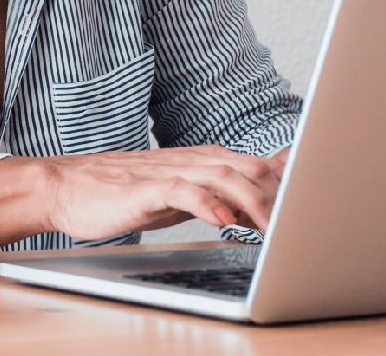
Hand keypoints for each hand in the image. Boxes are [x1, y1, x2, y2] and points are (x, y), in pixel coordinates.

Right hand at [42, 145, 283, 242]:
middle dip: (278, 192)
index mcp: (204, 160)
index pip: (256, 164)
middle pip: (248, 167)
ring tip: (272, 224)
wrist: (69, 186)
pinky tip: (221, 218)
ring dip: (251, 199)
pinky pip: (182, 191)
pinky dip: (206, 202)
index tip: (315, 198)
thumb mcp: (181, 192)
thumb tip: (256, 206)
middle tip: (301, 218)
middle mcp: (192, 160)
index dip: (287, 181)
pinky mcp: (146, 187)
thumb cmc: (125, 192)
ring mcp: (170, 170)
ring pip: (222, 175)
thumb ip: (217, 194)